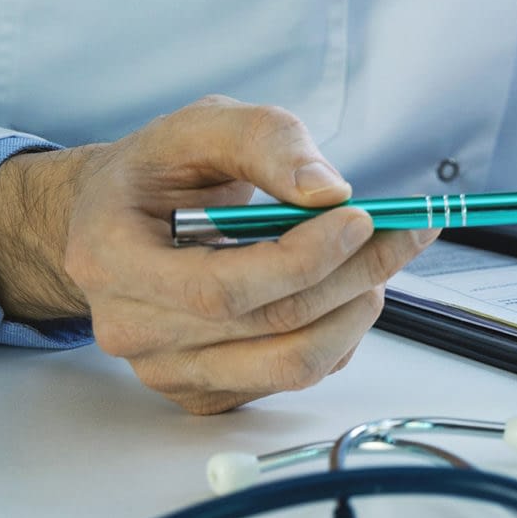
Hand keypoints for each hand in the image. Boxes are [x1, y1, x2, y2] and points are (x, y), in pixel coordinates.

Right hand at [0, 95, 434, 413]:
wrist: (113, 220)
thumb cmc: (159, 172)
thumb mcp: (202, 126)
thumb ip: (265, 141)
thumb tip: (329, 191)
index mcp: (112, 258)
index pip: (222, 287)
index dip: (305, 257)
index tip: (362, 216)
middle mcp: (131, 328)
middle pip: (271, 324)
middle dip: (355, 273)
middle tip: (404, 231)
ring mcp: (165, 369)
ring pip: (292, 364)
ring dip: (357, 309)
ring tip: (377, 259)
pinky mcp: (202, 391)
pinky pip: (290, 378)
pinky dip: (337, 335)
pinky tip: (341, 290)